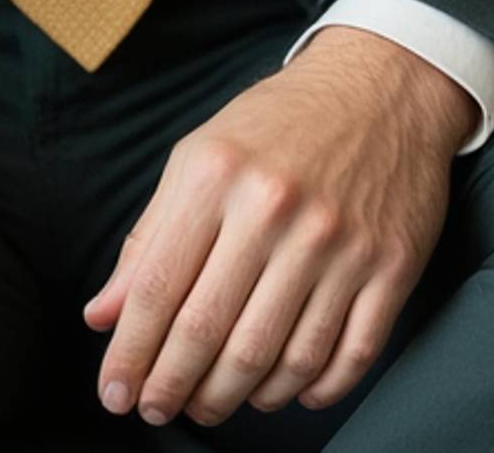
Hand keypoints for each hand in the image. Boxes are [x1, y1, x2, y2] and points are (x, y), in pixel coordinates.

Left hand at [83, 28, 476, 427]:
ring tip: (214, 404)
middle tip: (159, 408)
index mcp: (218, 176)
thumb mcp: (201, 156)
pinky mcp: (391, 265)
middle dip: (175, 387)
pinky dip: (312, 391)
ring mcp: (339, 242)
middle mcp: (277, 210)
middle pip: (212, 332)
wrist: (382, 84)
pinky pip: (347, 357)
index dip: (130, 353)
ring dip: (238, 398)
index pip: (158, 288)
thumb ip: (150, 237)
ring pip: (278, 359)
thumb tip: (102, 315)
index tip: (115, 393)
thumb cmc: (281, 123)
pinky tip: (287, 392)